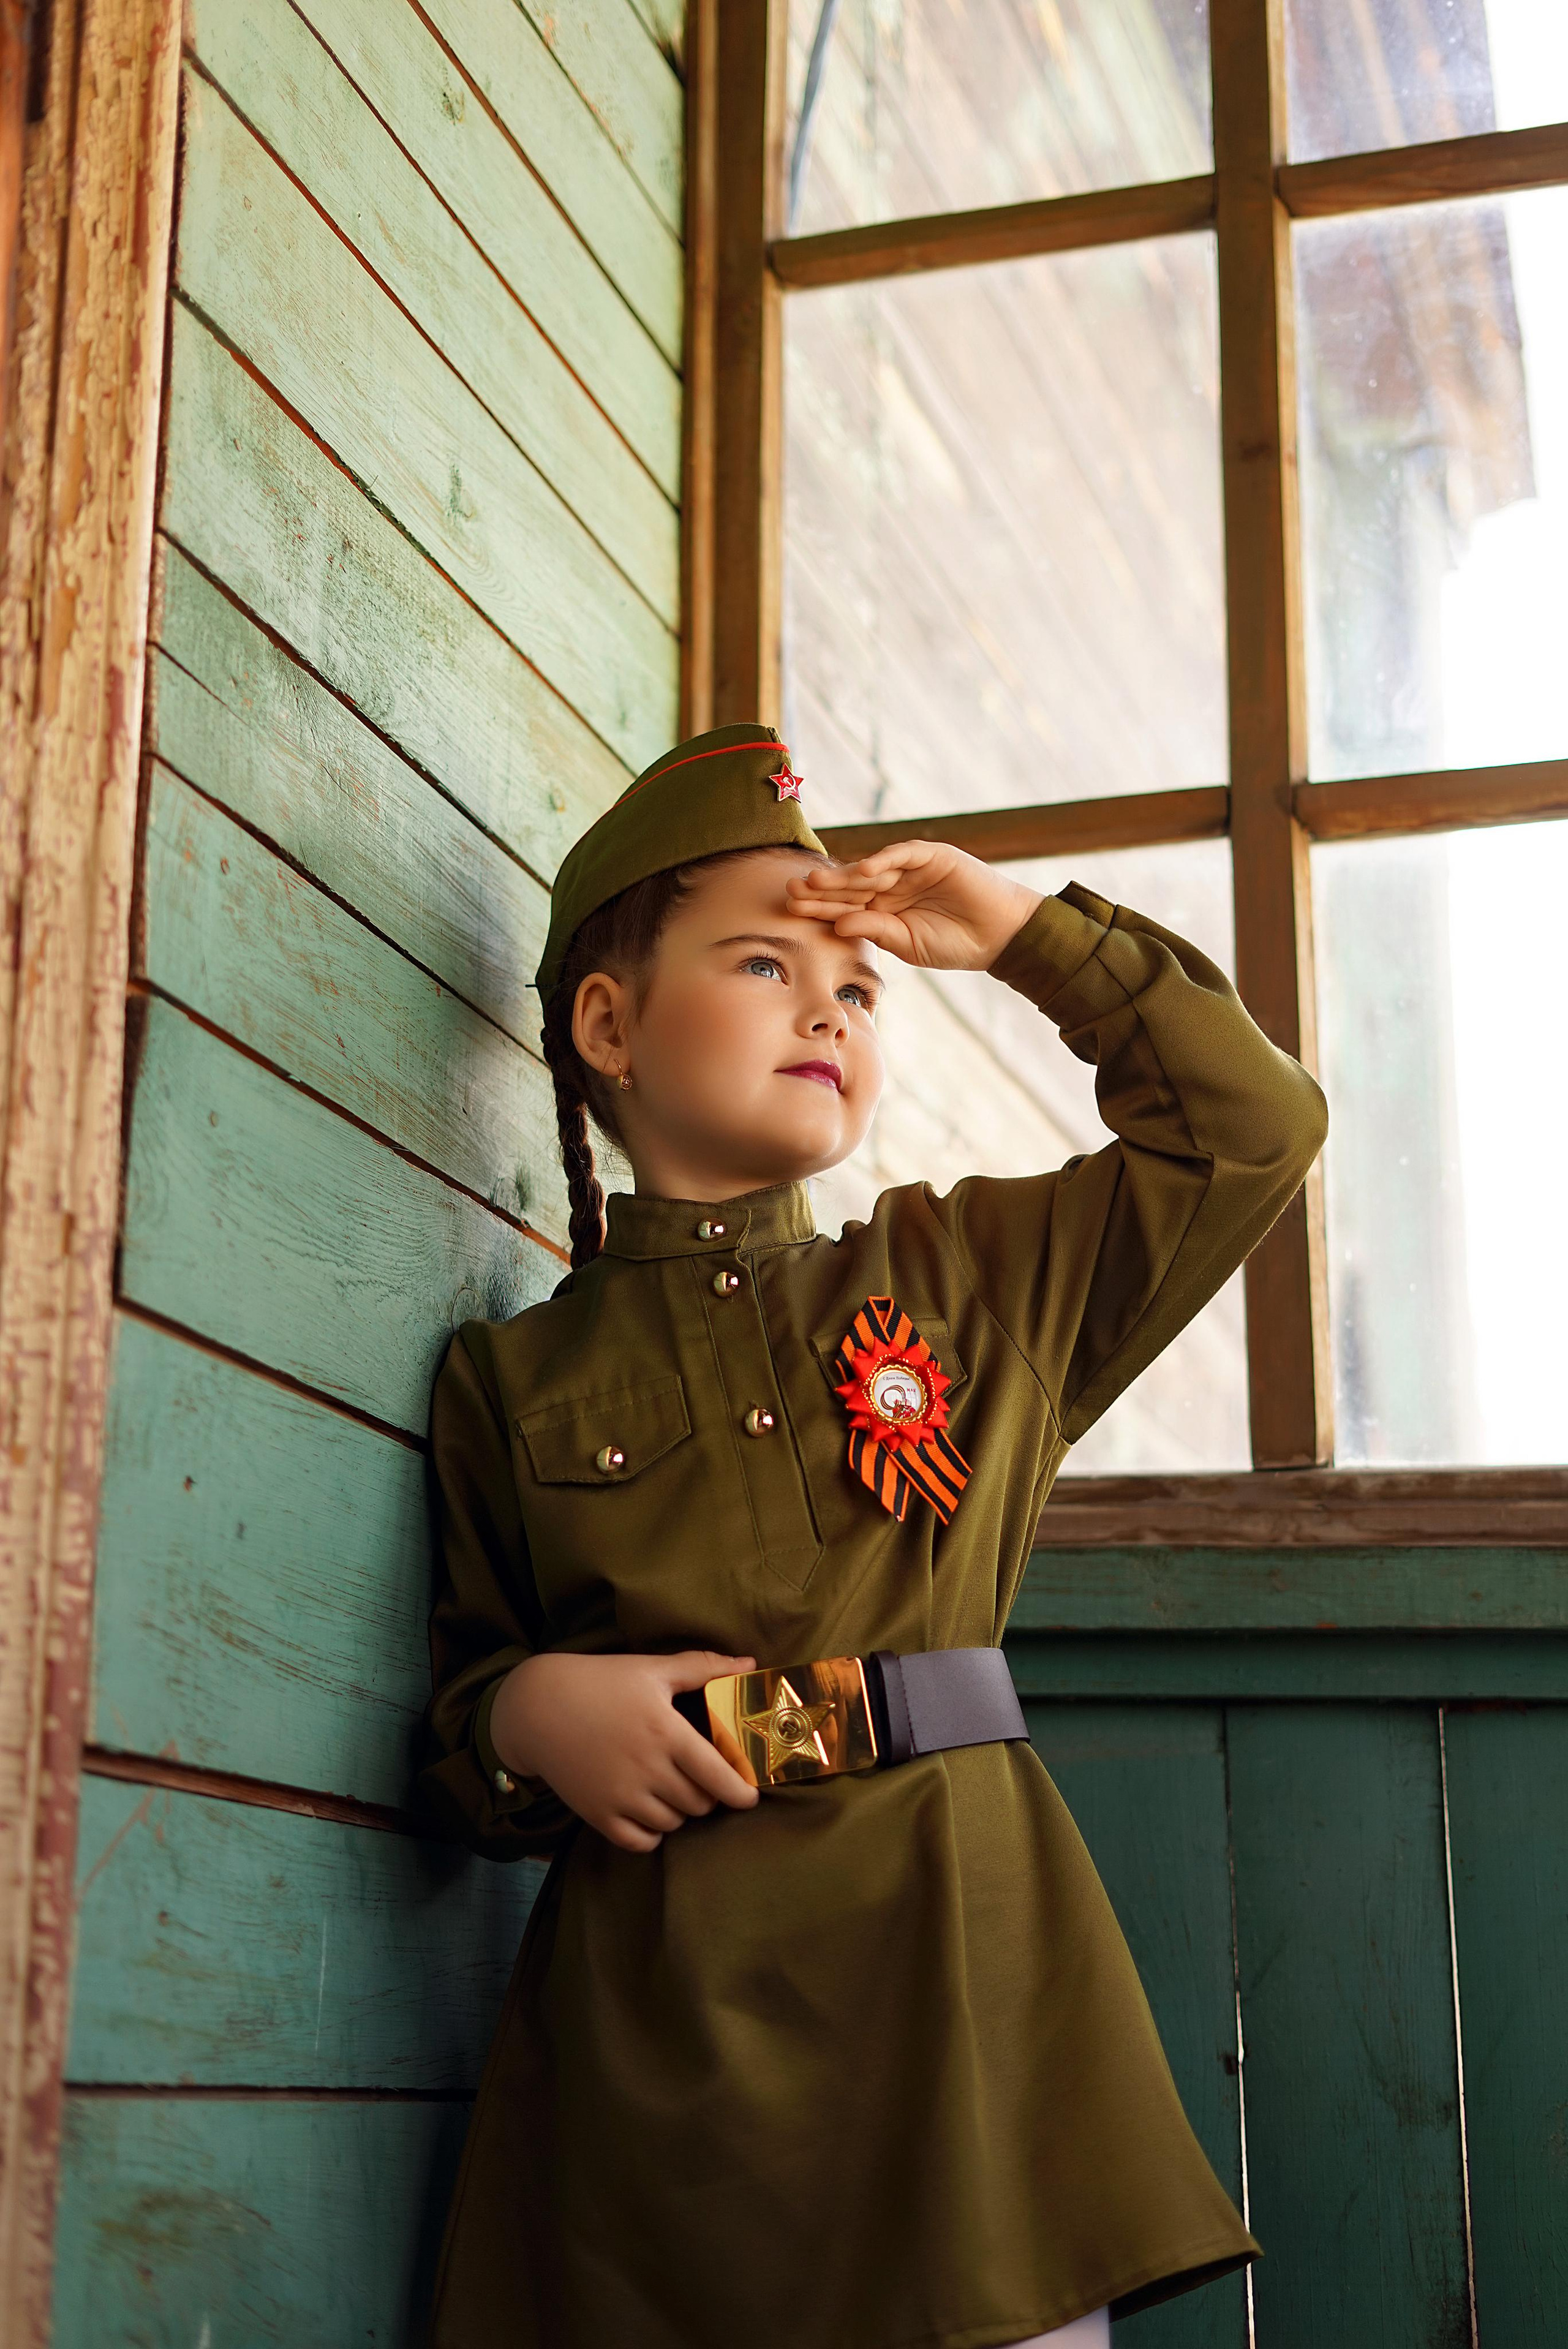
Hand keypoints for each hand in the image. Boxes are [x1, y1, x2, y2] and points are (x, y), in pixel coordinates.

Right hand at [489, 1649, 760, 1852]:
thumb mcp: (651, 1669)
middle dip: (709, 1795)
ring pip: (673, 1823)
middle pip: (699, 1803)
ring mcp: (620, 1796)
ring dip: (680, 1811)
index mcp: (665, 1732)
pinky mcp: (598, 1815)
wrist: (537, 1707)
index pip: (718, 1775)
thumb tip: (750, 1663)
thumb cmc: (600, 1682)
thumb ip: (703, 1666)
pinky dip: (652, 1833)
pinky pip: (640, 1842)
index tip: (749, 1795)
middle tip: (703, 1780)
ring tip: (672, 1788)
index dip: (740, 1792)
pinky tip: (649, 1811)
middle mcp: (646, 1769)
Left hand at [785, 841, 1041, 970]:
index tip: (791, 909)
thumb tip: (839, 925)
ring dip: (844, 874)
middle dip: (822, 888)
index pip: (845, 906)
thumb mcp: (907, 943)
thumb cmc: (955, 944)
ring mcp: (911, 869)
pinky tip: (863, 871)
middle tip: (791, 889)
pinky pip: (904, 854)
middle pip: (850, 885)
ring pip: (871, 868)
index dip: (819, 906)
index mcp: (884, 909)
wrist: (999, 937)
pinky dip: (884, 860)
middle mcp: (893, 886)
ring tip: (816, 881)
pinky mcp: (934, 856)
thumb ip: (875, 931)